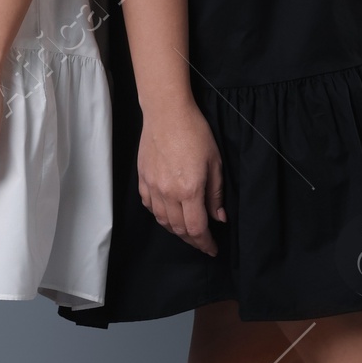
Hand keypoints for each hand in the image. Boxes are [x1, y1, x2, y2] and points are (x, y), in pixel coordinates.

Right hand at [137, 102, 224, 253]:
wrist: (167, 113)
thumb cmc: (194, 132)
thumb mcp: (215, 163)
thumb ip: (215, 194)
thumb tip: (219, 217)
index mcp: (189, 190)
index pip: (196, 228)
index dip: (205, 243)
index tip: (212, 249)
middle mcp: (168, 193)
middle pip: (178, 229)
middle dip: (192, 240)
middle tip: (203, 242)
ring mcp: (152, 186)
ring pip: (162, 220)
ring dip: (176, 230)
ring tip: (187, 230)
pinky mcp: (143, 179)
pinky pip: (150, 206)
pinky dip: (160, 215)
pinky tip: (168, 213)